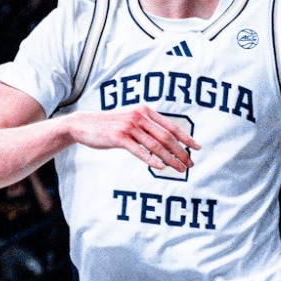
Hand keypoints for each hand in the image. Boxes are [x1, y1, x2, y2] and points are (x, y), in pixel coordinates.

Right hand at [65, 106, 198, 172]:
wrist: (83, 125)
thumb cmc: (109, 125)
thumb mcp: (130, 120)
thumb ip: (147, 126)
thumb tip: (168, 140)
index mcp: (144, 111)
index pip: (171, 125)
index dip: (186, 138)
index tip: (197, 148)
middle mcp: (138, 116)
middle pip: (166, 137)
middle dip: (181, 152)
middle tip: (190, 164)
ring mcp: (129, 127)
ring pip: (156, 146)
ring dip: (171, 159)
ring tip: (179, 169)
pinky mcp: (119, 137)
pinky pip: (140, 151)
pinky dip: (152, 160)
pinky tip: (160, 168)